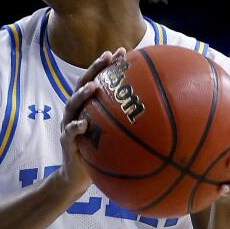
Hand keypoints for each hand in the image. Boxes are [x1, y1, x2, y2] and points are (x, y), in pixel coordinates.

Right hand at [54, 48, 125, 195]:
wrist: (77, 177)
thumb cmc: (100, 156)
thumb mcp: (116, 138)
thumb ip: (129, 126)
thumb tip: (164, 118)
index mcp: (89, 107)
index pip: (97, 79)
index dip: (107, 65)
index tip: (122, 51)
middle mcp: (76, 111)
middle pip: (82, 84)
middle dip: (94, 69)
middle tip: (107, 57)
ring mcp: (68, 125)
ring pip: (72, 104)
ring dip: (82, 94)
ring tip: (94, 87)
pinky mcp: (65, 141)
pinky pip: (69, 132)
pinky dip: (75, 127)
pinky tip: (83, 124)